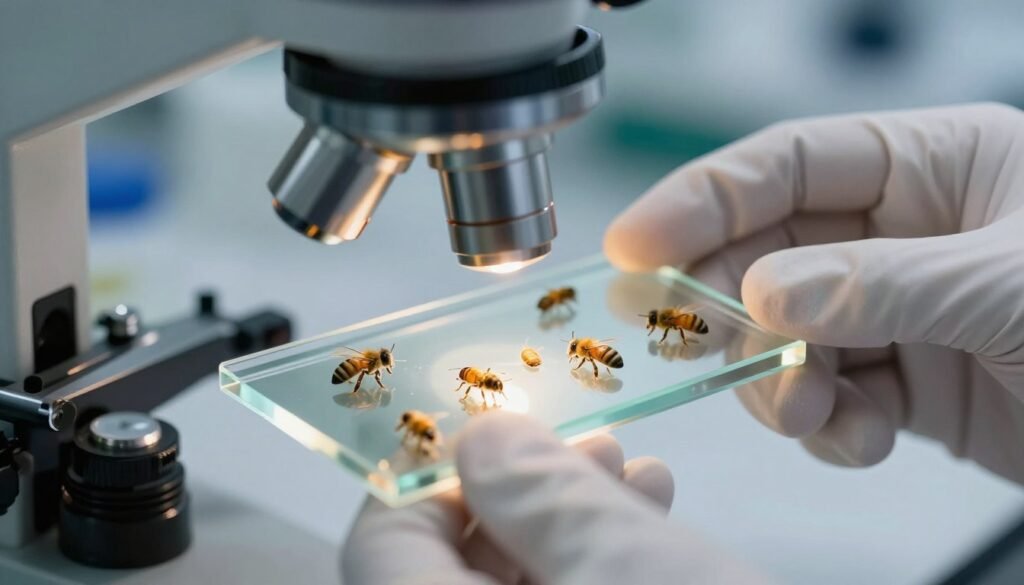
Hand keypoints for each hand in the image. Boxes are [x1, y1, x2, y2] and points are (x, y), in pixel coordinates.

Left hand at [342, 412, 770, 584]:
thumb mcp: (625, 567)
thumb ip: (537, 491)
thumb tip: (480, 438)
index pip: (381, 544)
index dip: (434, 475)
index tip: (501, 433)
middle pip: (447, 575)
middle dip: (520, 495)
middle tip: (589, 445)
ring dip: (568, 531)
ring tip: (640, 477)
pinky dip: (595, 580)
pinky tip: (653, 533)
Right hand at [605, 103, 1023, 483]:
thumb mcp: (1013, 284)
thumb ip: (885, 284)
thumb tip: (769, 293)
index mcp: (933, 165)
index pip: (784, 163)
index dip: (700, 198)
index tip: (636, 242)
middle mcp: (903, 234)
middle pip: (765, 253)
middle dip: (725, 303)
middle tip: (681, 336)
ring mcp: (898, 311)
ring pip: (782, 337)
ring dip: (775, 380)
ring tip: (802, 407)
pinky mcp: (906, 385)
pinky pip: (825, 398)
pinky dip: (824, 427)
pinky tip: (860, 436)